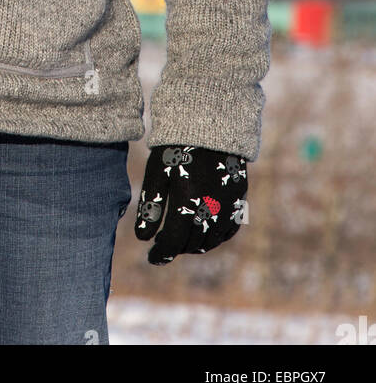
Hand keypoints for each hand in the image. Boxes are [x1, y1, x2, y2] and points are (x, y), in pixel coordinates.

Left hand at [134, 145, 248, 263]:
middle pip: (192, 243)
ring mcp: (228, 205)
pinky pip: (229, 230)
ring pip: (212, 240)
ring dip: (195, 245)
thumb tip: (142, 238)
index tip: (152, 257)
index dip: (161, 253)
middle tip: (163, 243)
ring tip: (180, 238)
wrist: (209, 125)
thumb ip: (151, 206)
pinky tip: (203, 232)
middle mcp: (211, 208)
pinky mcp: (239, 199)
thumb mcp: (157, 173)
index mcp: (187, 201)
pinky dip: (215, 237)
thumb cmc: (176, 148)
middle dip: (176, 247)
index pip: (173, 241)